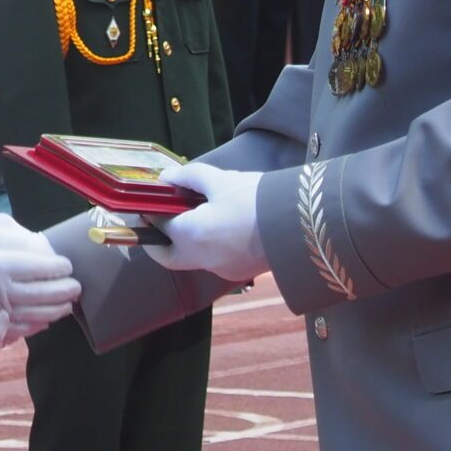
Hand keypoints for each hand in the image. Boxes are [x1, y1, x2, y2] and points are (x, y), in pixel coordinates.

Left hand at [145, 163, 268, 283]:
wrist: (301, 223)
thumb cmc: (258, 199)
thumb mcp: (222, 181)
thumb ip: (189, 177)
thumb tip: (167, 178)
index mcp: (192, 234)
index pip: (158, 228)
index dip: (150, 215)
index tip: (149, 204)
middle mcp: (202, 258)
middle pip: (168, 256)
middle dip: (158, 242)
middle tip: (159, 222)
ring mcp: (221, 269)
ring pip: (192, 259)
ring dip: (187, 242)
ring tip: (195, 218)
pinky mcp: (238, 273)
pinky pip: (214, 260)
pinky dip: (209, 246)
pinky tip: (220, 228)